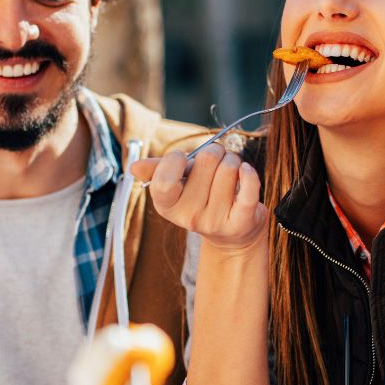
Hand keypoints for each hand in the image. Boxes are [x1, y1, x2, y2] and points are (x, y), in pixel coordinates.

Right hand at [130, 144, 267, 253]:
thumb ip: (158, 171)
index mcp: (167, 206)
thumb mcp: (178, 185)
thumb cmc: (203, 198)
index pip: (164, 179)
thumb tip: (134, 167)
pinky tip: (245, 171)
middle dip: (215, 151)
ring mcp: (215, 221)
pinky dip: (249, 173)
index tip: (183, 159)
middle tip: (216, 160)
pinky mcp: (241, 221)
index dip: (175, 159)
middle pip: (207, 160)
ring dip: (233, 160)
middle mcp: (189, 217)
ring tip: (231, 171)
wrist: (232, 234)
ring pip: (229, 167)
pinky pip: (249, 187)